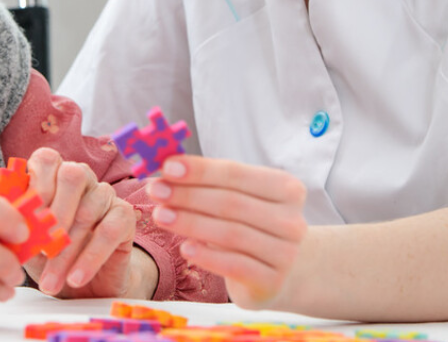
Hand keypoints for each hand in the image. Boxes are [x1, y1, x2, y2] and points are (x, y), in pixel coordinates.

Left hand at [20, 147, 151, 298]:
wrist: (85, 283)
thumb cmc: (48, 254)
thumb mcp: (25, 239)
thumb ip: (12, 223)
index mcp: (53, 173)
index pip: (47, 159)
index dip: (36, 186)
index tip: (24, 221)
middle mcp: (81, 176)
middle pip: (72, 176)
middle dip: (54, 214)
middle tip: (40, 250)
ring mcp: (105, 193)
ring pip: (88, 211)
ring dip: (67, 251)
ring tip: (50, 282)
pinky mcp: (124, 215)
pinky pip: (110, 230)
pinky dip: (90, 258)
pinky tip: (76, 278)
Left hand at [146, 155, 306, 308]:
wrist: (274, 273)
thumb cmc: (248, 226)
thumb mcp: (236, 199)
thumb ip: (209, 182)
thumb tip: (167, 168)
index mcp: (287, 188)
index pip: (236, 173)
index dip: (200, 170)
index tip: (167, 167)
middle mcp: (292, 219)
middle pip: (231, 203)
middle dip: (188, 195)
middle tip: (155, 190)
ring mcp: (286, 253)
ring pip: (231, 233)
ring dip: (190, 223)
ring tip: (160, 216)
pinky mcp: (273, 281)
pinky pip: (235, 265)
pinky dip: (207, 256)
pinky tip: (185, 248)